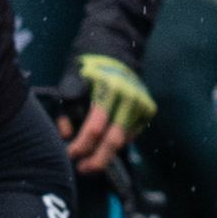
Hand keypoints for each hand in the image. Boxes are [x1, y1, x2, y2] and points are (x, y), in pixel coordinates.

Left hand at [62, 50, 154, 177]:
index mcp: (108, 88)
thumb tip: (67, 136)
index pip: (95, 127)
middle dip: (98, 159)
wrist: (115, 48)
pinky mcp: (149, 108)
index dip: (81, 145)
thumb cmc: (87, 68)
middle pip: (114, 139)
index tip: (70, 155)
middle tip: (83, 169)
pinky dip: (119, 142)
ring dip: (107, 154)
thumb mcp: (70, 81)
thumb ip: (67, 109)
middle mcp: (129, 97)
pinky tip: (104, 144)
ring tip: (90, 162)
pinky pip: (132, 134)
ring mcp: (142, 103)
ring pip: (124, 140)